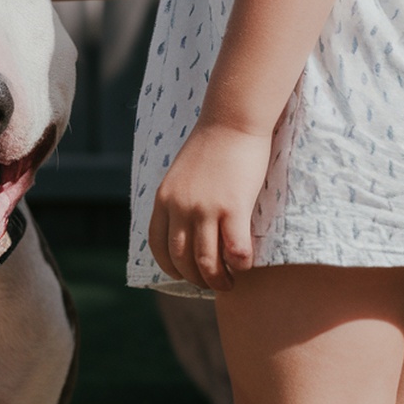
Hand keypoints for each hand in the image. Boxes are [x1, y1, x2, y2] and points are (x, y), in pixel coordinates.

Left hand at [148, 120, 272, 290]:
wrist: (232, 119)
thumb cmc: (212, 144)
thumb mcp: (180, 174)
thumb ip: (178, 199)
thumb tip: (184, 224)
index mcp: (163, 199)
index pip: (158, 246)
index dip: (170, 267)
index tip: (183, 275)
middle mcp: (179, 207)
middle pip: (181, 258)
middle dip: (196, 279)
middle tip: (212, 284)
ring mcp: (204, 208)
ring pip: (206, 261)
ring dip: (218, 280)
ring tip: (228, 284)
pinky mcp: (232, 206)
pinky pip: (235, 250)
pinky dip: (240, 264)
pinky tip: (245, 266)